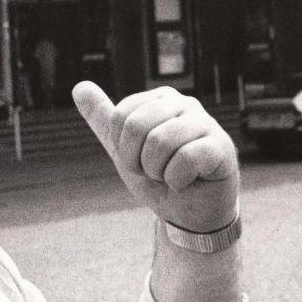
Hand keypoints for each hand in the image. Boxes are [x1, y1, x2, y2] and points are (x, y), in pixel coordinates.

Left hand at [73, 82, 238, 232]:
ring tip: (172, 176)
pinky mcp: (223, 146)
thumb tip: (79, 87)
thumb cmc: (160, 176)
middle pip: (137, 126)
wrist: (189, 214)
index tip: (140, 160)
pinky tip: (188, 181)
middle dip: (138, 161)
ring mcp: (206, 122)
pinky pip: (186, 158)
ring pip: (161, 141)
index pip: (121, 116)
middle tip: (156, 172)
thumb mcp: (124, 148)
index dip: (124, 149)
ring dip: (158, 171)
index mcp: (160, 99)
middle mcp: (185, 103)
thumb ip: (103, 118)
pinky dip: (178, 179)